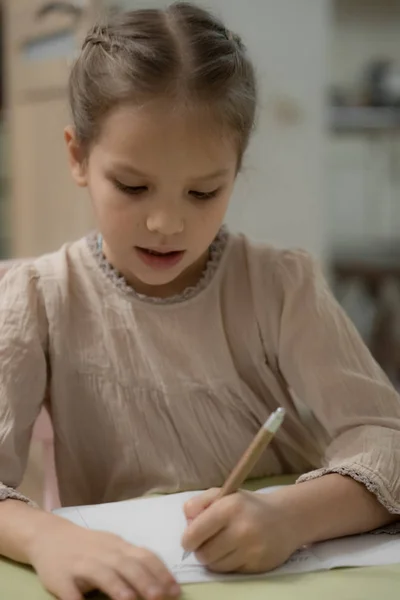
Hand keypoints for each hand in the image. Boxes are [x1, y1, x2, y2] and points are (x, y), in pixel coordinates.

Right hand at [27, 514, 180, 599]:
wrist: (48, 535)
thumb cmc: (89, 546)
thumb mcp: (113, 548)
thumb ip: (133, 561)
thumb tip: (163, 581)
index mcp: (118, 546)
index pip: (144, 556)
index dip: (160, 572)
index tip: (175, 589)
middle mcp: (103, 553)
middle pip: (126, 564)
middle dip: (144, 581)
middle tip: (160, 597)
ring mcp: (81, 564)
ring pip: (102, 573)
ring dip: (117, 587)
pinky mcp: (60, 578)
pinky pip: (70, 591)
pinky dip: (78, 599)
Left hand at [181, 488, 298, 573]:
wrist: (285, 518)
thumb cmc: (247, 506)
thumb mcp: (223, 494)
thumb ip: (198, 503)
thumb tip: (187, 523)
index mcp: (230, 507)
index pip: (195, 533)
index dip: (187, 540)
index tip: (190, 540)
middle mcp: (241, 529)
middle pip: (203, 554)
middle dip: (200, 550)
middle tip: (207, 543)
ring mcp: (251, 550)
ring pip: (215, 566)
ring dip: (213, 559)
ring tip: (222, 546)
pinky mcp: (258, 566)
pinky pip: (230, 572)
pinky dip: (228, 564)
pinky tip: (236, 552)